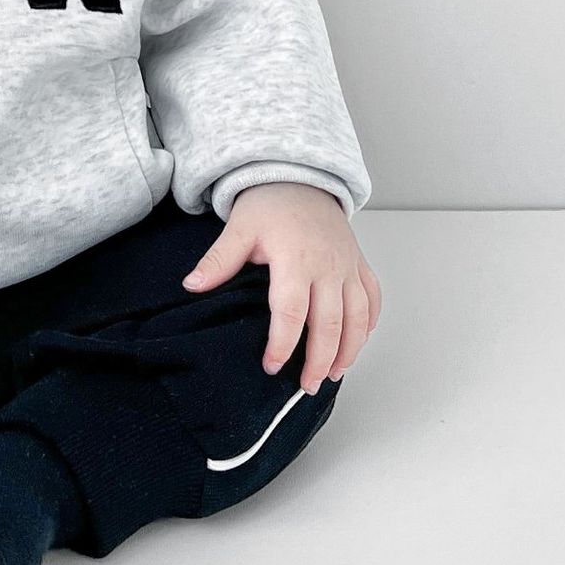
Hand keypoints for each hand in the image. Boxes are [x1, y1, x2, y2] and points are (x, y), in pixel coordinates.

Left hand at [181, 182, 380, 393]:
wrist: (300, 178)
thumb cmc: (270, 205)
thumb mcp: (239, 228)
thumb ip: (219, 260)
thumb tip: (191, 285)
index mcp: (296, 258)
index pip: (292, 311)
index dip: (282, 343)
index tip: (271, 365)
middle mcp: (328, 266)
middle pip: (330, 324)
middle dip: (318, 360)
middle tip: (305, 385)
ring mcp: (348, 266)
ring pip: (358, 318)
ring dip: (348, 351)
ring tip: (331, 374)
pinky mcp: (359, 265)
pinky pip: (373, 300)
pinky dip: (369, 325)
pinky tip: (357, 344)